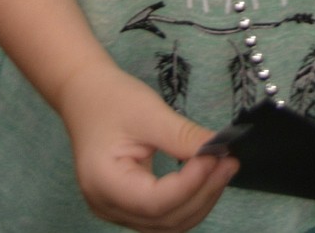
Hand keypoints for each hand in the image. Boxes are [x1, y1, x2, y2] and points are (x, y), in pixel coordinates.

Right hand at [56, 59, 238, 230]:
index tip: (215, 157)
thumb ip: (182, 136)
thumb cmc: (111, 99)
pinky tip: (204, 176)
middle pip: (165, 219)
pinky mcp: (129, 205)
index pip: (155, 202)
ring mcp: (118, 210)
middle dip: (202, 193)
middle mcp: (108, 206)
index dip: (190, 184)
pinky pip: (164, 214)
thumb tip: (219, 149)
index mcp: (104, 183)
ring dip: (200, 199)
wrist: (85, 95)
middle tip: (229, 161)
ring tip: (223, 167)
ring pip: (168, 222)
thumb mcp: (148, 112)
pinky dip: (188, 198)